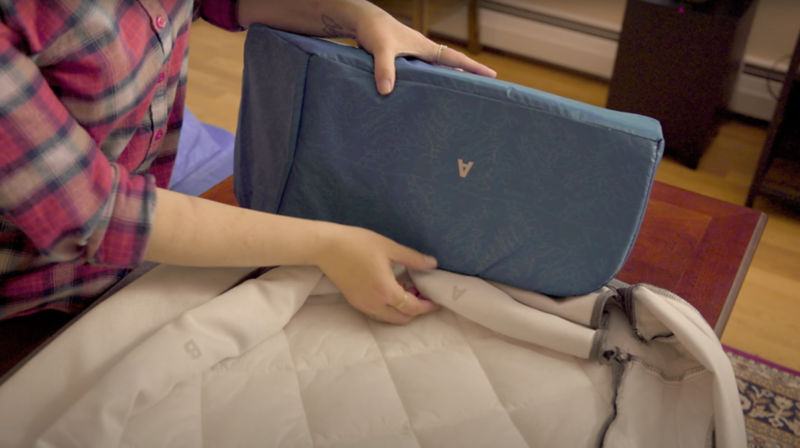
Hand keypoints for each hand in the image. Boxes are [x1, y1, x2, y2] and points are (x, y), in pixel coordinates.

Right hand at [315, 223, 437, 323]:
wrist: (326, 246)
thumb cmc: (357, 243)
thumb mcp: (389, 248)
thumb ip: (412, 259)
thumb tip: (432, 264)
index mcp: (386, 291)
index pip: (412, 308)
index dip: (426, 306)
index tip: (436, 301)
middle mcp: (375, 304)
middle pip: (402, 319)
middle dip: (416, 311)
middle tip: (422, 294)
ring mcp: (363, 305)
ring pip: (388, 318)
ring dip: (401, 311)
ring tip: (407, 291)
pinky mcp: (354, 302)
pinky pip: (377, 313)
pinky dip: (388, 308)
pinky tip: (390, 290)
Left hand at [354, 8, 496, 94]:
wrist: (360, 22)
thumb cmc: (375, 30)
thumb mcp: (381, 48)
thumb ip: (384, 68)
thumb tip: (386, 91)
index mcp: (425, 48)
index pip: (455, 59)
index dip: (473, 68)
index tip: (492, 76)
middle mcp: (423, 53)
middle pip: (450, 68)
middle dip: (465, 79)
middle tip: (480, 95)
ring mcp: (414, 59)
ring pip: (435, 74)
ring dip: (445, 85)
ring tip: (456, 103)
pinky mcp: (402, 64)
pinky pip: (420, 78)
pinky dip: (426, 88)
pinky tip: (424, 101)